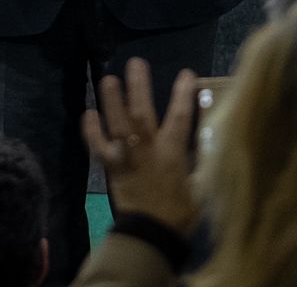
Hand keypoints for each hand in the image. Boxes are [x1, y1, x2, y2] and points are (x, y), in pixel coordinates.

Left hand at [81, 58, 201, 235]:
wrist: (152, 233)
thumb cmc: (180, 211)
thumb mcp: (200, 186)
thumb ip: (201, 161)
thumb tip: (208, 142)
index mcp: (173, 153)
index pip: (181, 117)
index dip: (183, 94)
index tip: (187, 73)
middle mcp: (148, 149)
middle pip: (142, 113)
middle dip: (139, 87)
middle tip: (135, 63)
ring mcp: (127, 157)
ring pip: (117, 124)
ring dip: (112, 101)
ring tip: (108, 79)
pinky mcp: (111, 168)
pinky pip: (98, 146)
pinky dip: (91, 130)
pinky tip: (88, 113)